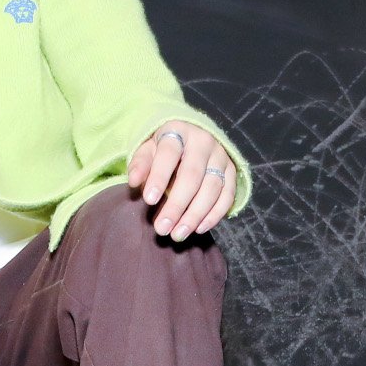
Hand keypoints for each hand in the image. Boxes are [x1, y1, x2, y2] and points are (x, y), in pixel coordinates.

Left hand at [127, 121, 235, 240]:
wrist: (193, 136)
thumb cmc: (164, 148)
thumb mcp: (148, 149)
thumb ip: (140, 164)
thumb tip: (134, 182)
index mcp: (178, 131)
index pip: (169, 154)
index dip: (159, 177)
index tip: (148, 200)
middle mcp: (203, 141)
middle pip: (192, 175)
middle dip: (176, 205)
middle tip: (162, 228)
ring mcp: (220, 156)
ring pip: (212, 188)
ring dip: (195, 214)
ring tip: (178, 234)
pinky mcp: (231, 170)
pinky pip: (227, 195)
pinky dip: (215, 214)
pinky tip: (199, 228)